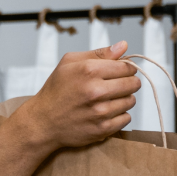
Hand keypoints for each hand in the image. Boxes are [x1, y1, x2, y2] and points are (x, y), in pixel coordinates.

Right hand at [17, 42, 140, 149]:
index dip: (127, 68)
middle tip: (118, 85)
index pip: (126, 67)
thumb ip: (99, 53)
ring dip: (124, 99)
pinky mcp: (103, 129)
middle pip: (133, 84)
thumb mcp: (70, 63)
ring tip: (109, 99)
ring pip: (131, 101)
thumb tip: (123, 46)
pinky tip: (107, 112)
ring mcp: (100, 112)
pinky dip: (120, 115)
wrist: (44, 121)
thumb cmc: (57, 89)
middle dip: (129, 83)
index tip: (122, 71)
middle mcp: (96, 91)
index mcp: (89, 70)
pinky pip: (126, 119)